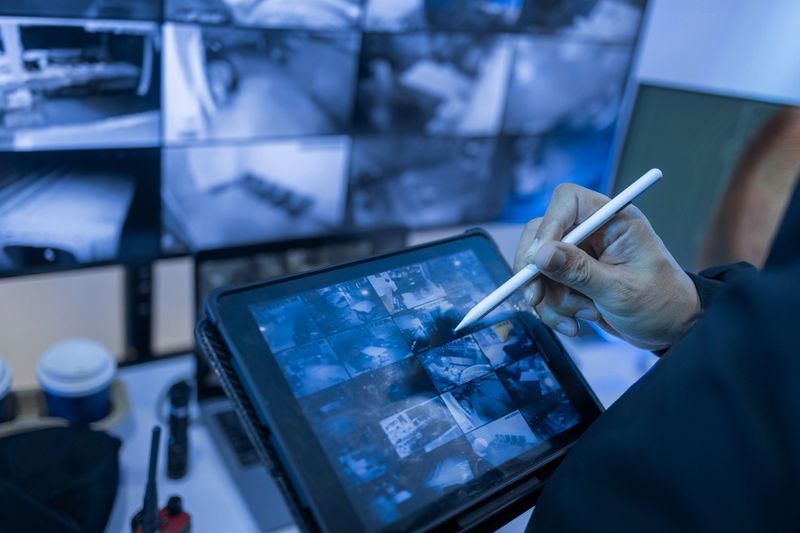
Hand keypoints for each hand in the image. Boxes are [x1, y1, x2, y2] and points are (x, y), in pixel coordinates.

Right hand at [514, 184, 700, 351]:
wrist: (672, 330)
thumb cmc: (661, 304)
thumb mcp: (621, 290)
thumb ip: (579, 272)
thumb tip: (540, 255)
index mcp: (613, 220)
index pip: (567, 200)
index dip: (548, 226)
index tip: (538, 260)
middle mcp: (593, 231)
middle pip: (541, 234)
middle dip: (537, 271)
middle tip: (535, 297)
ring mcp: (580, 255)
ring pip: (539, 267)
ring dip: (552, 299)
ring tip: (585, 316)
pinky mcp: (571, 277)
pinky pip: (544, 288)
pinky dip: (553, 310)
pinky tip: (576, 324)